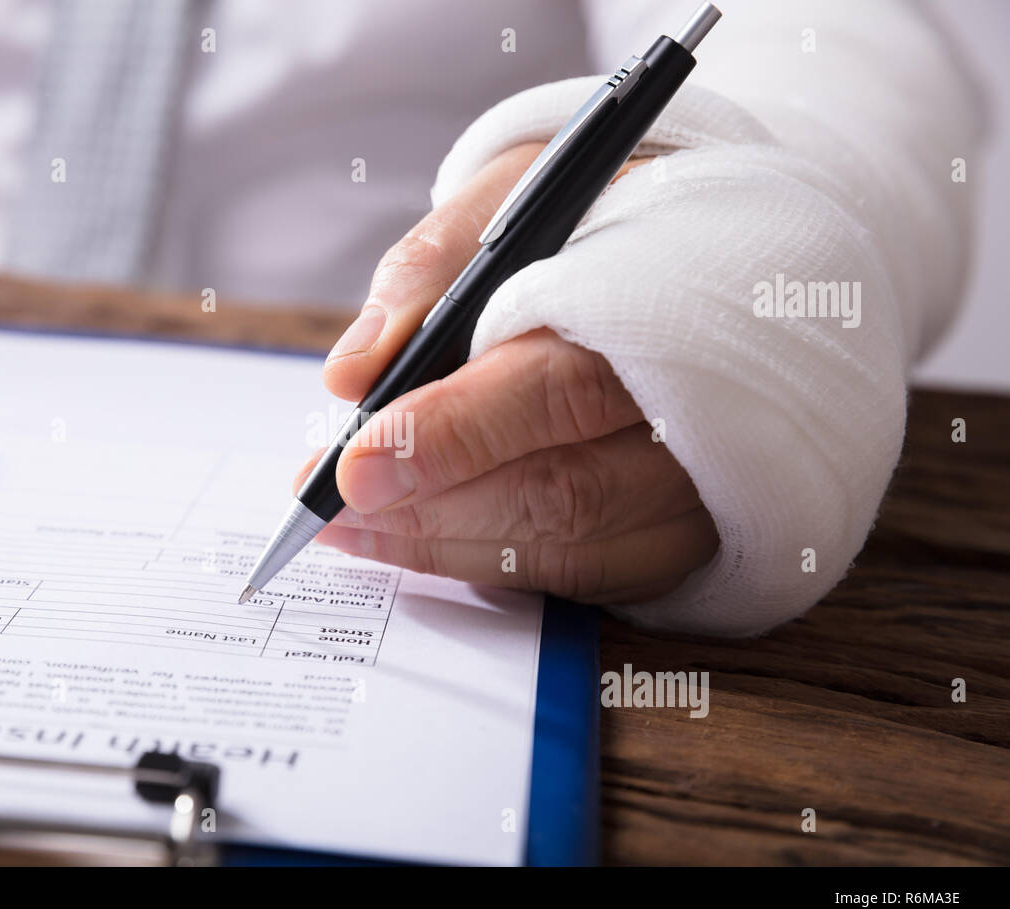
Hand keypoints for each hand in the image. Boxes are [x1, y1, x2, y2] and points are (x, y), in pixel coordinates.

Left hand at [297, 144, 716, 603]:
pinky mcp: (693, 530)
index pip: (553, 389)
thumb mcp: (528, 185)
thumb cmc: (610, 209)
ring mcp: (710, 482)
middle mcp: (703, 407)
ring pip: (571, 545)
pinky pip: (589, 575)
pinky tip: (419, 542)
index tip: (355, 468)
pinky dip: (494, 566)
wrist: (726, 240)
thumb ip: (436, 265)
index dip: (450, 436)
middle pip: (562, 489)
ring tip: (350, 529)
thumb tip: (350, 372)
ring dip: (446, 546)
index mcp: (664, 302)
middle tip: (331, 510)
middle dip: (430, 507)